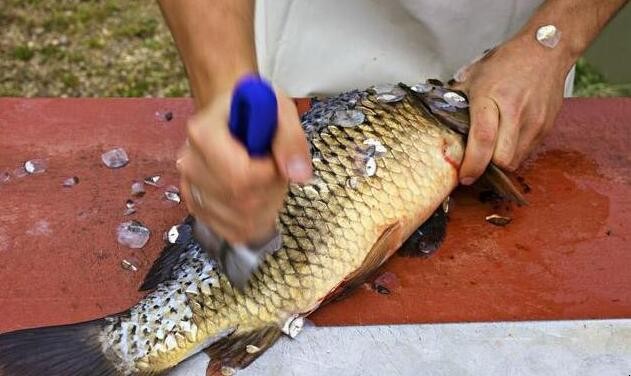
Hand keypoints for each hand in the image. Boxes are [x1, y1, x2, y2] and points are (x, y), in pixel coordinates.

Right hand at [177, 89, 311, 244]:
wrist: (231, 114)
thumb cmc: (255, 110)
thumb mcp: (280, 111)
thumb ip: (291, 140)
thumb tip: (298, 175)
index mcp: (204, 133)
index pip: (240, 176)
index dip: (269, 174)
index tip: (274, 157)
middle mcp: (190, 163)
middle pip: (242, 202)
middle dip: (271, 191)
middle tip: (273, 168)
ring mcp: (190, 187)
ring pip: (241, 221)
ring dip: (266, 207)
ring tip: (264, 180)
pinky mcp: (196, 207)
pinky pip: (233, 231)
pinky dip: (254, 221)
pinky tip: (255, 197)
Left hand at [453, 37, 568, 184]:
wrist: (546, 50)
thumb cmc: (508, 62)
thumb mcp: (474, 76)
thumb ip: (456, 99)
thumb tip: (439, 119)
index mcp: (491, 98)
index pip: (483, 140)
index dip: (472, 164)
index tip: (464, 176)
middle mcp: (515, 112)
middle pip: (502, 159)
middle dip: (487, 168)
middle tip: (475, 165)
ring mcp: (535, 122)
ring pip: (516, 160)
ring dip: (500, 162)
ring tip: (490, 152)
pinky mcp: (546, 127)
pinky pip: (527, 152)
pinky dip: (514, 153)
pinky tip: (506, 141)